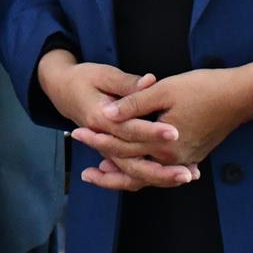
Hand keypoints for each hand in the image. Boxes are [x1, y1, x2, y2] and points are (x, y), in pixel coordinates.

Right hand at [34, 51, 195, 192]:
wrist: (62, 89)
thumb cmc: (83, 78)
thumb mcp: (104, 74)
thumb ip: (128, 83)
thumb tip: (150, 81)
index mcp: (98, 118)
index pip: (128, 130)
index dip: (152, 132)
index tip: (175, 132)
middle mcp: (103, 139)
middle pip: (132, 162)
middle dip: (162, 169)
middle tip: (188, 173)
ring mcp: (107, 149)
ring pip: (133, 172)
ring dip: (161, 177)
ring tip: (190, 176)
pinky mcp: (115, 151)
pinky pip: (133, 170)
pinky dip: (154, 175)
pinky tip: (179, 175)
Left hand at [91, 62, 252, 166]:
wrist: (240, 96)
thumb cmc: (204, 88)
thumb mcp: (164, 89)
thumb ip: (134, 104)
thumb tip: (107, 115)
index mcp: (165, 143)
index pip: (123, 144)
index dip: (98, 137)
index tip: (76, 131)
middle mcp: (174, 159)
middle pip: (131, 165)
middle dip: (102, 156)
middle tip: (79, 146)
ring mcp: (184, 161)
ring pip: (145, 176)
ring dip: (121, 174)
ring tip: (97, 172)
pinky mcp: (190, 158)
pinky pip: (160, 171)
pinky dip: (142, 171)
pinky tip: (128, 168)